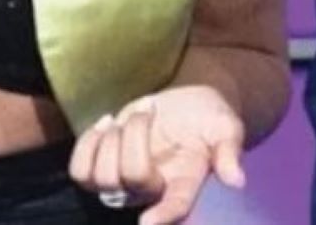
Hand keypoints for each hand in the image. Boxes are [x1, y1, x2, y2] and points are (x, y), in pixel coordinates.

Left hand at [69, 85, 245, 223]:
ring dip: (109, 141)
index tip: (148, 222)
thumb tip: (235, 180)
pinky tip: (107, 123)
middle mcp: (153, 191)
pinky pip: (80, 171)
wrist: (185, 103)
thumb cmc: (208, 117)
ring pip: (100, 178)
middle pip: (128, 178)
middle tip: (149, 108)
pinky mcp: (104, 168)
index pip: (174, 206)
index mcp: (185, 183)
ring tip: (126, 118)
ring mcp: (126, 182)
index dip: (163, 215)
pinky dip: (87, 144)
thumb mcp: (226, 126)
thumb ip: (229, 150)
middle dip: (134, 135)